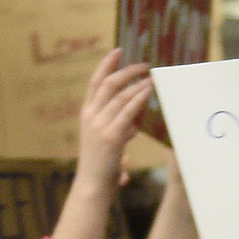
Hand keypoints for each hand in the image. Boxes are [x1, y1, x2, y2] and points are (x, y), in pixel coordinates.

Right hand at [76, 49, 156, 179]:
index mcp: (87, 115)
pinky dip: (139, 98)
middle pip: (108, 83)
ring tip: (152, 77)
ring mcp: (99, 125)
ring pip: (119, 95)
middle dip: (127, 70)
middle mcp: (90, 116)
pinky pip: (127, 112)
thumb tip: (136, 119)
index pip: (95, 82)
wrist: (92, 187)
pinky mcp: (111, 137)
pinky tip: (149, 90)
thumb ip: (120, 128)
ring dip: (137, 83)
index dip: (106, 65)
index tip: (118, 52)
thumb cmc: (102, 167)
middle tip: (144, 64)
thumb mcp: (109, 141)